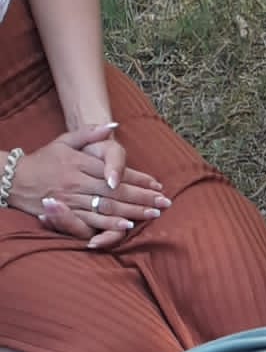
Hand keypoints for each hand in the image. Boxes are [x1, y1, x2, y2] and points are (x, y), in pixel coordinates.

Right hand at [8, 123, 170, 247]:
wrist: (14, 178)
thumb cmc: (44, 159)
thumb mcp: (64, 140)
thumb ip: (90, 133)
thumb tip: (114, 125)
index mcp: (81, 163)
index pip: (116, 172)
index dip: (138, 179)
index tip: (158, 185)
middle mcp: (78, 181)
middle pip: (116, 191)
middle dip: (142, 197)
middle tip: (164, 203)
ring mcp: (72, 199)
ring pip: (107, 207)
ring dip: (132, 211)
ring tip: (152, 214)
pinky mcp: (65, 214)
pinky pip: (90, 221)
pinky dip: (109, 225)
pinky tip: (126, 226)